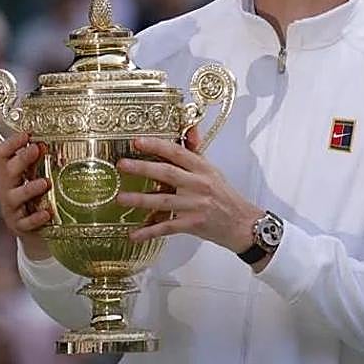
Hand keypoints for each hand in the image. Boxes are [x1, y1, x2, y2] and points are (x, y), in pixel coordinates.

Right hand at [0, 131, 50, 259]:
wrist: (32, 229)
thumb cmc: (34, 197)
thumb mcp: (34, 177)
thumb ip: (41, 161)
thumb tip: (59, 140)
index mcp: (9, 174)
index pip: (1, 154)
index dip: (11, 143)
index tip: (27, 134)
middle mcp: (7, 189)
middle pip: (7, 172)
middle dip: (21, 159)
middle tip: (36, 149)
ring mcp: (12, 208)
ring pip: (14, 197)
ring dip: (29, 188)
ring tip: (45, 183)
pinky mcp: (19, 226)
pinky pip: (25, 223)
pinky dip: (35, 218)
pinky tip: (47, 213)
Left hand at [116, 127, 261, 253]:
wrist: (243, 224)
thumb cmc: (226, 198)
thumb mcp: (213, 171)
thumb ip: (196, 152)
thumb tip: (189, 129)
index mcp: (203, 169)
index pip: (178, 153)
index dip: (157, 145)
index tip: (137, 142)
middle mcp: (199, 185)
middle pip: (168, 174)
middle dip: (143, 168)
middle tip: (122, 165)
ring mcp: (196, 206)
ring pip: (164, 201)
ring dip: (140, 200)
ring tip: (121, 198)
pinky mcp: (193, 225)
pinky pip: (167, 227)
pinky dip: (150, 232)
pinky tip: (134, 234)